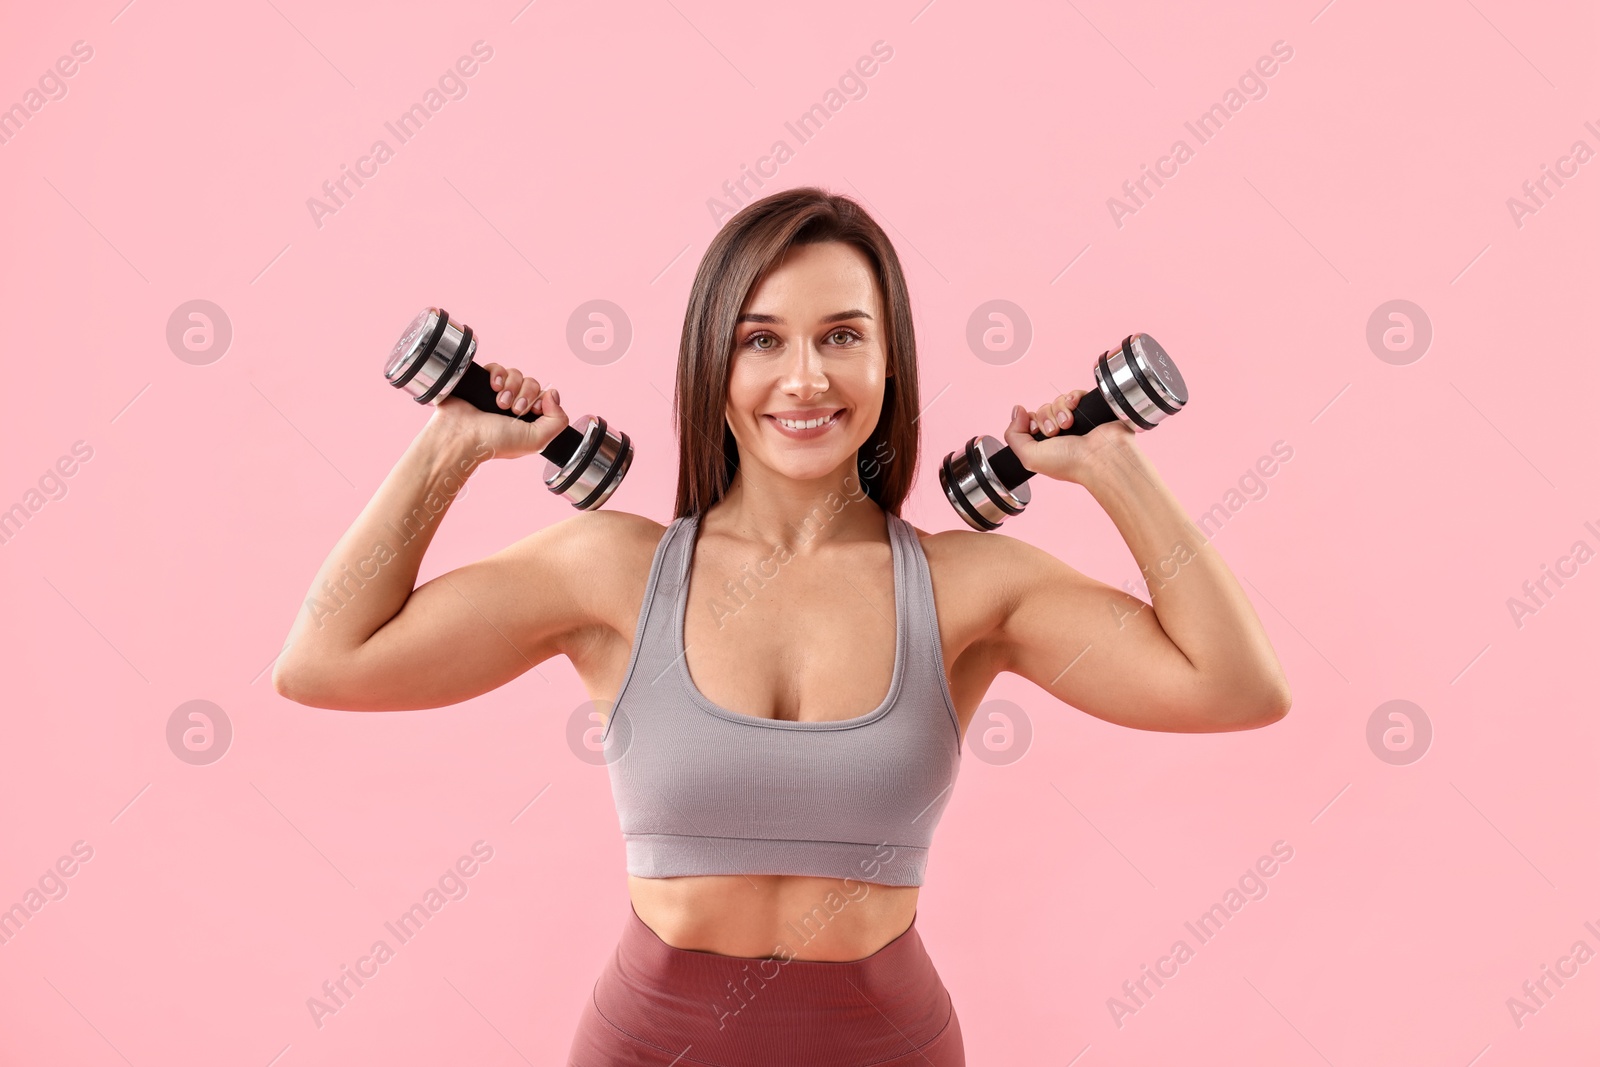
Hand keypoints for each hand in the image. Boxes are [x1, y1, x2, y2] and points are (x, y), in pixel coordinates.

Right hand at [426, 362, 568, 461]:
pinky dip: (498, 374)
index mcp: (527, 421)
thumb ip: (557, 421)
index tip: (534, 409)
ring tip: (500, 402)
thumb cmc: (494, 442)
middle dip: (525, 395)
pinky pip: (498, 368)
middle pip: (532, 384)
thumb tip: (554, 395)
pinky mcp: (482, 383)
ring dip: (511, 386)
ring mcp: (497, 394)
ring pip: (516, 375)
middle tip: (513, 409)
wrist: (461, 436)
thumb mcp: (536, 440)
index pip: (545, 398)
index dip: (541, 400)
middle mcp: (513, 406)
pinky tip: (493, 387)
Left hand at [1001, 389, 1136, 483]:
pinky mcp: (1090, 409)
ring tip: (1068, 424)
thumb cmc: (1070, 463)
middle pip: (1043, 410)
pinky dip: (1072, 398)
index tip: (1037, 431)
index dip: (1031, 423)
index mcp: (1047, 445)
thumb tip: (1017, 411)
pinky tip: (1075, 407)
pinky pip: (1074, 394)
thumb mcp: (1030, 456)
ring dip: (1059, 411)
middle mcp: (1061, 433)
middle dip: (1046, 419)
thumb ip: (1013, 436)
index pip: (1031, 422)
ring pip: (1057, 402)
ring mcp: (1076, 420)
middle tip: (1056, 432)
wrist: (1101, 457)